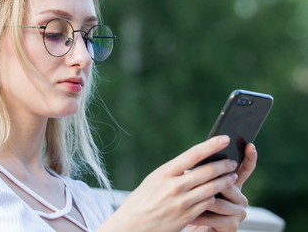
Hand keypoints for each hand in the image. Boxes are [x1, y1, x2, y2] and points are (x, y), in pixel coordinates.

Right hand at [97, 136, 238, 231]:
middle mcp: (174, 186)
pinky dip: (215, 198)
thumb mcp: (153, 181)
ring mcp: (181, 203)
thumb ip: (173, 173)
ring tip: (231, 178)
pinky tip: (219, 195)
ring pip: (211, 189)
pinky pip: (207, 205)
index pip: (193, 154)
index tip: (224, 138)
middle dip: (224, 166)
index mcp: (164, 173)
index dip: (211, 145)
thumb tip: (194, 165)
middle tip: (231, 162)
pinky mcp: (186, 217)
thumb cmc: (140, 201)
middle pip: (207, 172)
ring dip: (225, 182)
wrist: (131, 226)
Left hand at [185, 143, 257, 231]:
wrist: (191, 228)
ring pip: (219, 201)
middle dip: (208, 181)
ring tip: (185, 199)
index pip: (245, 168)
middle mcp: (239, 197)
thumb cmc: (192, 206)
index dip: (249, 157)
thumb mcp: (196, 187)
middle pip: (228, 183)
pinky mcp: (232, 226)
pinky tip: (190, 217)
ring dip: (199, 200)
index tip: (250, 145)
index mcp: (232, 184)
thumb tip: (196, 160)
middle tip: (190, 180)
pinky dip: (201, 217)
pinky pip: (216, 218)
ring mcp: (238, 212)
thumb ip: (202, 174)